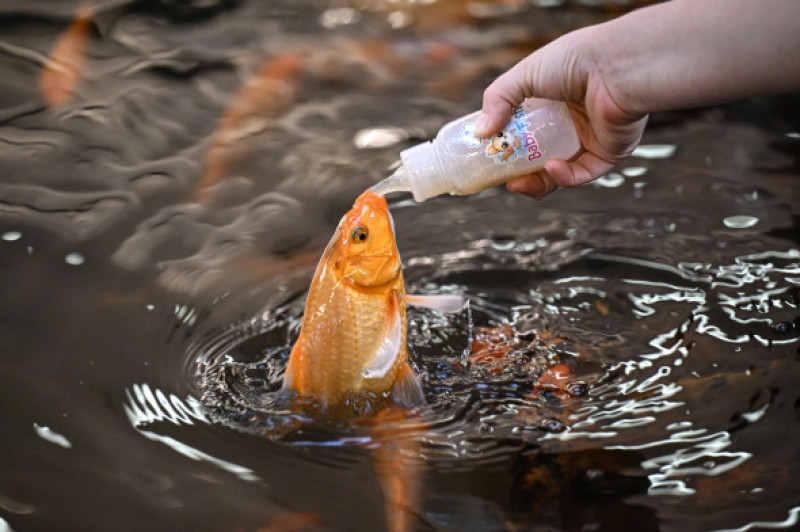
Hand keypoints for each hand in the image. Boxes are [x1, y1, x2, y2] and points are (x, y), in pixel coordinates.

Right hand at [474, 28, 647, 198]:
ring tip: (517, 184)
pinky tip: (551, 168)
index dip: (507, 144)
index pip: (525, 129)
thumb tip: (480, 133)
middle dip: (518, 171)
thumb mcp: (525, 74)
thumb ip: (498, 100)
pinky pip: (583, 173)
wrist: (616, 67)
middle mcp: (571, 121)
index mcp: (553, 101)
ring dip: (536, 182)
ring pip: (559, 173)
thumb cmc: (575, 61)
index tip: (488, 154)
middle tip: (500, 177)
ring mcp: (589, 139)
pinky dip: (565, 176)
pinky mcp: (607, 153)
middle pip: (538, 156)